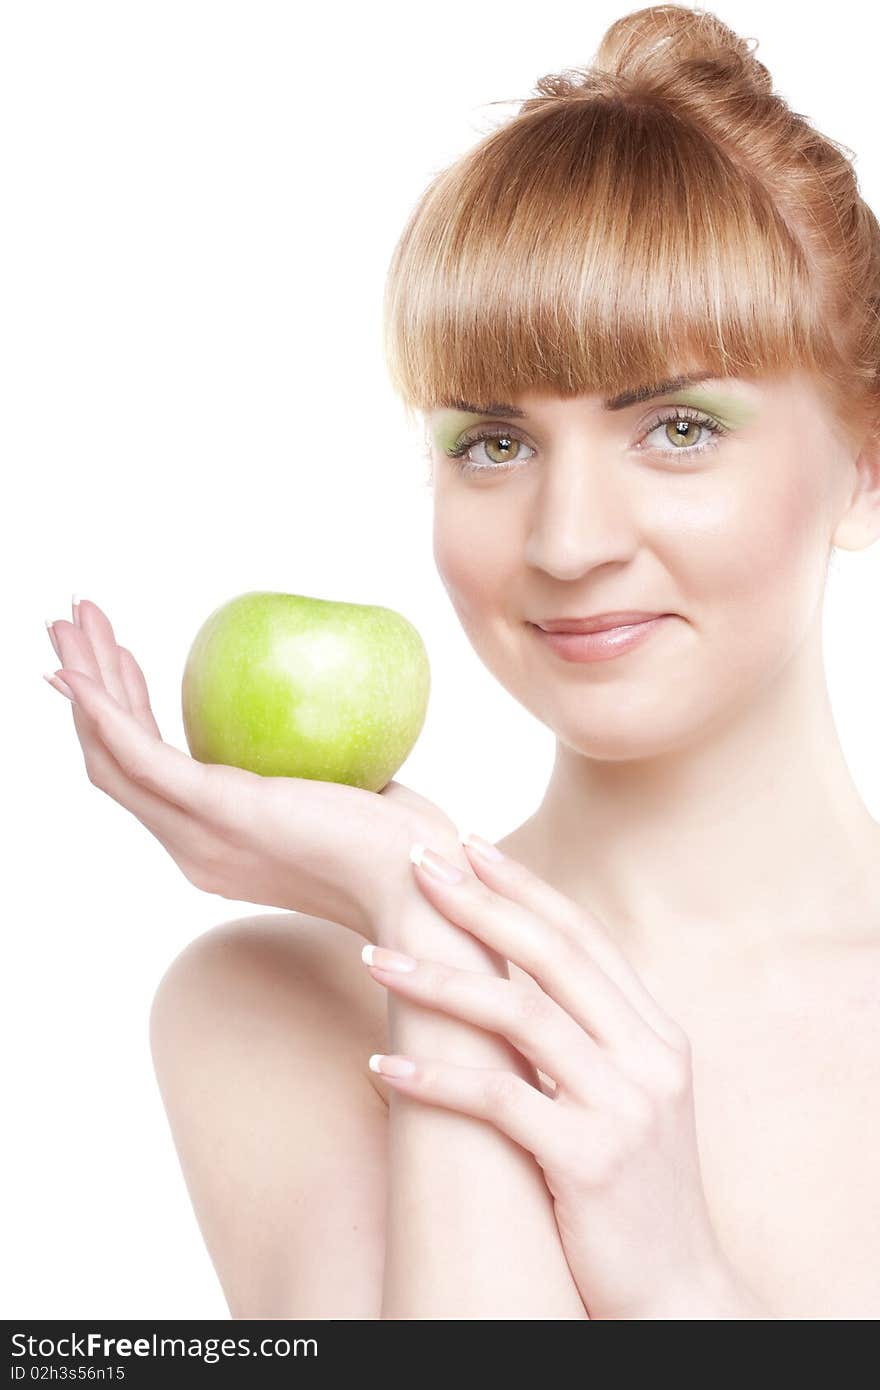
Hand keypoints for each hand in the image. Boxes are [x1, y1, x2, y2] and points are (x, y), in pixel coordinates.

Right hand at [43, 597, 455, 939]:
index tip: (112, 665)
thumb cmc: (406, 849)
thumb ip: (322, 765)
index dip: (118, 722)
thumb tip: (328, 710)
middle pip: (112, 763)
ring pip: (112, 754)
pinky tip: (84, 674)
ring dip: (85, 685)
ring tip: (68, 625)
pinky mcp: (221, 811)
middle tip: (69, 629)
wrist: (424, 887)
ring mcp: (202, 834)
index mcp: (217, 844)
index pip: (147, 780)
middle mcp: (194, 847)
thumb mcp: (349, 796)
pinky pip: (143, 756)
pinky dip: (105, 711)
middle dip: (85, 691)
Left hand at [361, 835, 766, 1318]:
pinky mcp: (592, 1162)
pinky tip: (382, 1070)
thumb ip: (587, 1043)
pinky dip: (436, 1081)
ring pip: (520, 1016)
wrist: (678, 1299)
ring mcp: (626, 1109)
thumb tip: (507, 985)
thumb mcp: (626, 1104)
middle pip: (553, 956)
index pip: (584, 938)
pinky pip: (500, 1101)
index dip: (525, 889)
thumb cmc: (632, 1198)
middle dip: (479, 903)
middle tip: (418, 863)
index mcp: (658, 1037)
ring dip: (439, 980)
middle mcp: (649, 1060)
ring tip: (373, 956)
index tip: (471, 845)